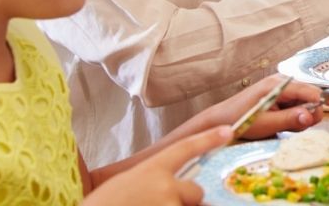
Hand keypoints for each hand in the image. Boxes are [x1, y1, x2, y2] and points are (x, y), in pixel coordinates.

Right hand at [84, 126, 229, 204]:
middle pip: (195, 191)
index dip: (207, 139)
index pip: (185, 148)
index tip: (227, 130)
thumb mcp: (123, 186)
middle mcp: (164, 186)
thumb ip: (150, 184)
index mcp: (150, 170)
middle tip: (159, 205)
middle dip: (185, 200)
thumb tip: (171, 189)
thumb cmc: (100, 205)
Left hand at [212, 75, 328, 140]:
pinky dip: (295, 115)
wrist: (221, 120)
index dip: (322, 97)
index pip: (307, 89)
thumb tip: (310, 116)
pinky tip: (283, 123)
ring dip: (301, 116)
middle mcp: (281, 82)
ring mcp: (280, 88)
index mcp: (277, 85)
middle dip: (310, 111)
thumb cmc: (241, 120)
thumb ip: (289, 119)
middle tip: (300, 127)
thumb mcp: (266, 124)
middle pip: (309, 94)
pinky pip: (296, 104)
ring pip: (304, 101)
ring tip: (285, 126)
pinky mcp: (279, 95)